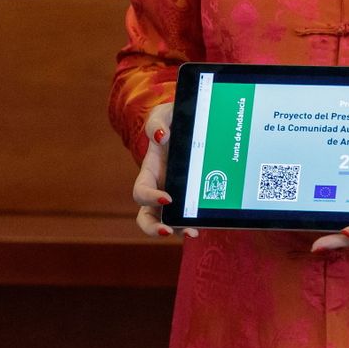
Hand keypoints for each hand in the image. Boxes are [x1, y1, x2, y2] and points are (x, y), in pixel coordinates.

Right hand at [132, 103, 196, 238]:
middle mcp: (160, 188)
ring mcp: (177, 196)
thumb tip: (161, 136)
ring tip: (193, 231)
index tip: (167, 198)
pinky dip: (196, 222)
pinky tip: (208, 222)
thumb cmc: (173, 121)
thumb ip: (157, 122)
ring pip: (170, 223)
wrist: (192, 123)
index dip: (149, 197)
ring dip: (179, 230)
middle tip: (168, 231)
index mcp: (150, 172)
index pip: (140, 192)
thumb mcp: (164, 115)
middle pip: (147, 217)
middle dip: (154, 228)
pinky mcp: (193, 199)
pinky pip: (191, 216)